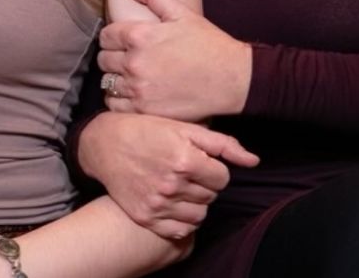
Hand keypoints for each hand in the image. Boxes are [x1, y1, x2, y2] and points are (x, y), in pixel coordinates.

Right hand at [78, 111, 258, 237]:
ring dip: (195, 202)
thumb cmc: (146, 129)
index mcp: (185, 159)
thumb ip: (221, 144)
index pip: (223, 178)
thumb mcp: (183, 127)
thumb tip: (254, 161)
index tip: (199, 160)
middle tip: (187, 169)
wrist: (104, 143)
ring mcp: (158, 204)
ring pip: (199, 216)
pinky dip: (181, 219)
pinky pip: (180, 230)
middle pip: (211, 197)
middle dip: (204, 183)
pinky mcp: (146, 217)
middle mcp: (172, 184)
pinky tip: (172, 201)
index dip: (214, 168)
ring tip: (180, 185)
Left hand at [99, 0, 252, 119]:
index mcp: (140, 35)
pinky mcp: (145, 110)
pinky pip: (115, 106)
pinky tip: (134, 94)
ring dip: (116, 78)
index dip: (113, 37)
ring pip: (107, 83)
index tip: (124, 41)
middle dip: (113, 57)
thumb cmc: (208, 43)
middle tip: (130, 58)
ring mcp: (139, 88)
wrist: (232, 78)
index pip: (105, 36)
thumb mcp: (181, 12)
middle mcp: (135, 62)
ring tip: (133, 76)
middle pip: (103, 59)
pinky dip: (119, 100)